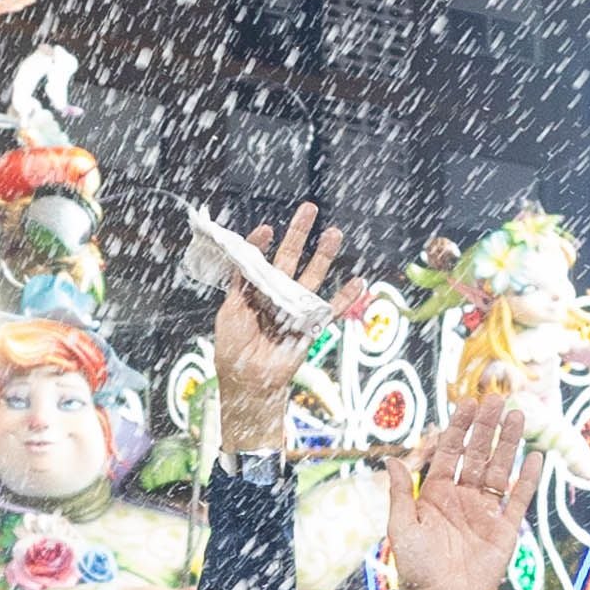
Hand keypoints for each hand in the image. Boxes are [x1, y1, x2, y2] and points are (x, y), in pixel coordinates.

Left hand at [208, 200, 348, 456]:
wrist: (248, 380)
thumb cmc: (233, 348)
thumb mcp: (229, 312)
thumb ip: (240, 285)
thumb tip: (245, 257)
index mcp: (254, 290)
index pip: (260, 259)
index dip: (263, 243)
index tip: (268, 229)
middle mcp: (276, 294)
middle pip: (290, 258)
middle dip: (299, 234)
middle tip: (309, 208)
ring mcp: (295, 307)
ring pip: (312, 275)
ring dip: (323, 255)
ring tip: (334, 233)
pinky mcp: (311, 324)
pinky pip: (331, 309)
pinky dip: (346, 297)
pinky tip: (359, 281)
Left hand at [381, 391, 540, 589]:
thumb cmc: (414, 568)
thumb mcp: (401, 527)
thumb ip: (401, 493)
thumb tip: (393, 459)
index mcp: (436, 494)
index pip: (451, 453)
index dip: (459, 428)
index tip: (468, 404)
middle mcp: (462, 498)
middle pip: (478, 455)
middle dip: (486, 428)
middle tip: (496, 400)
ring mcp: (485, 512)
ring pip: (500, 470)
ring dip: (508, 444)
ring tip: (518, 417)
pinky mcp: (505, 530)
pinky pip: (518, 499)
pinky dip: (528, 479)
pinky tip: (536, 457)